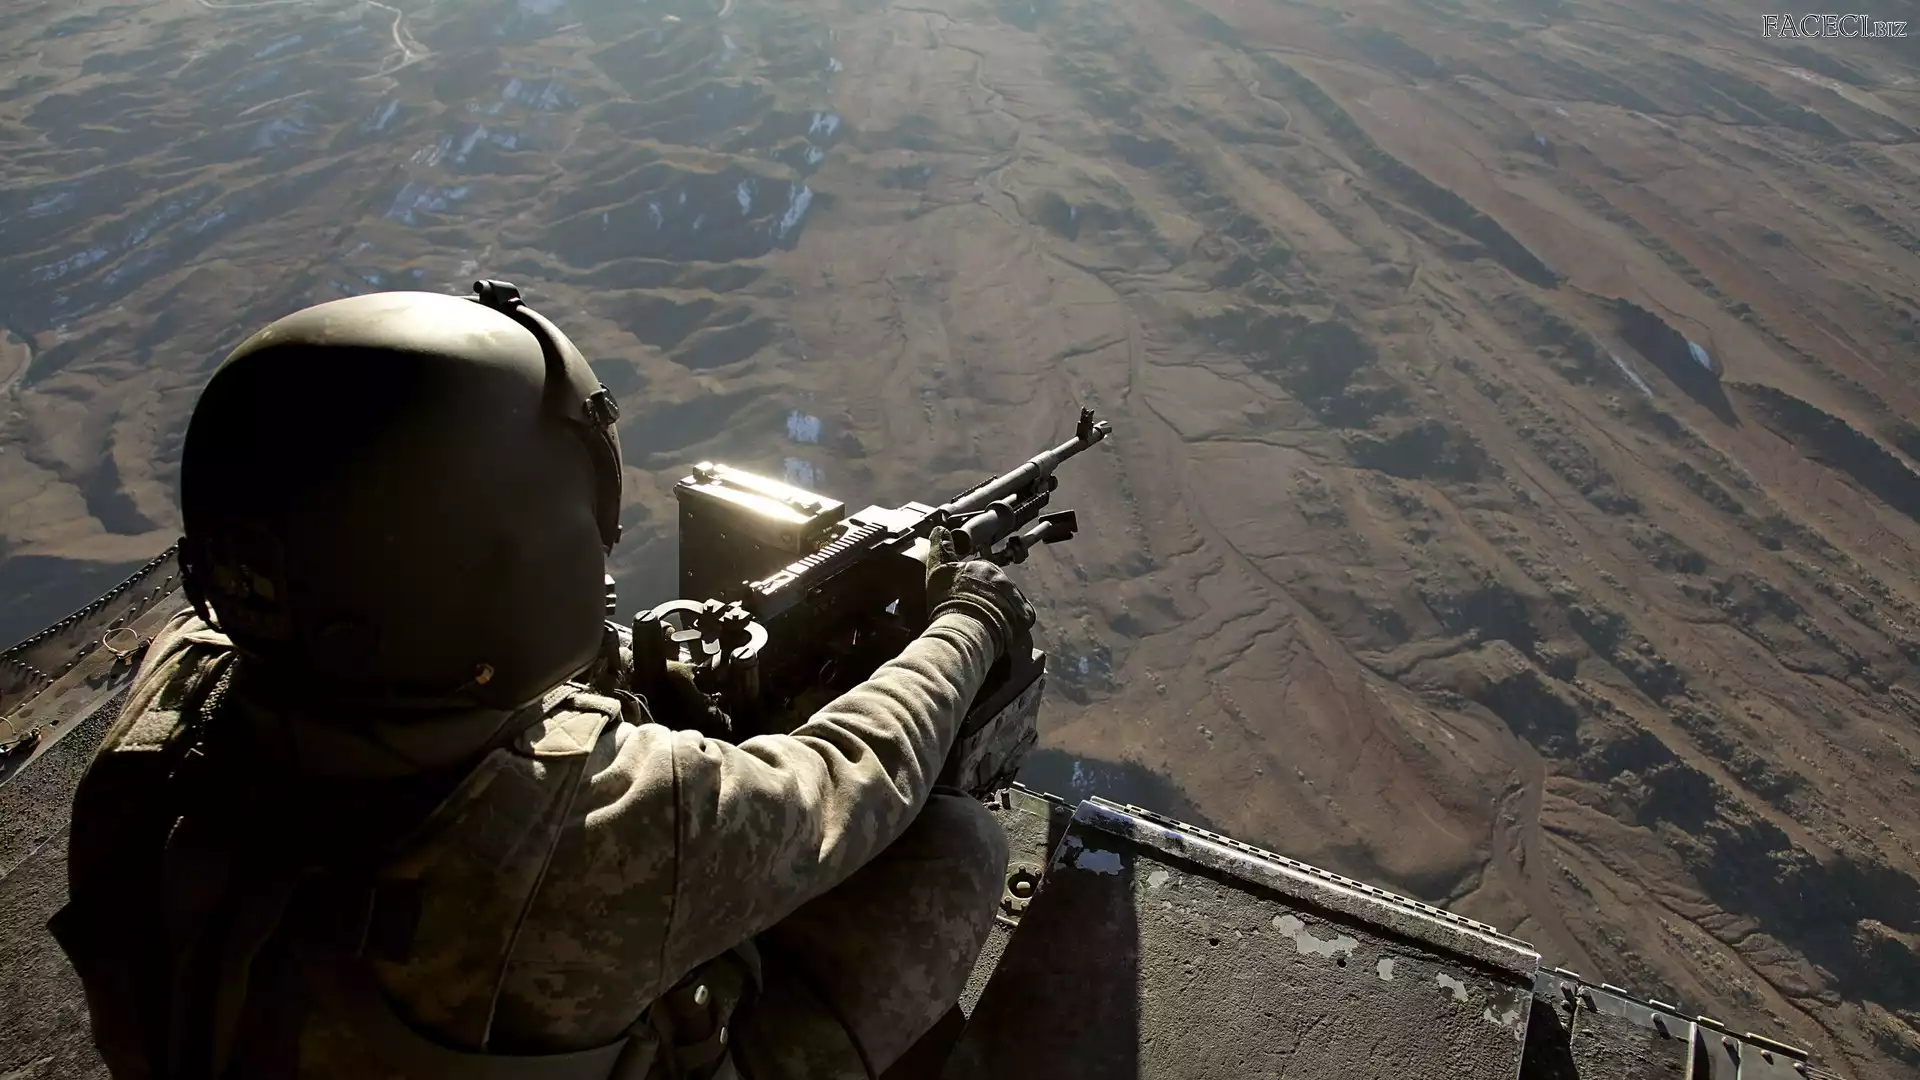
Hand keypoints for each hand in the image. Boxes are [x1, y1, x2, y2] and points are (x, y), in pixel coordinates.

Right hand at [924, 526, 1035, 658]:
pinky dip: (1014, 623)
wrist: (966, 628)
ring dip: (1000, 610)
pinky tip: (1000, 630)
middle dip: (987, 598)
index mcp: (983, 567)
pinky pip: (1022, 617)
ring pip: (1009, 601)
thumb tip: (940, 529)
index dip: (970, 586)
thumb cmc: (950, 602)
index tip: (962, 597)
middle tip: (973, 613)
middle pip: (996, 587)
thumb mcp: (939, 570)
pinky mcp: (1025, 615)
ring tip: (984, 625)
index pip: (980, 573)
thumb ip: (940, 548)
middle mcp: (1002, 578)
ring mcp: (1015, 595)